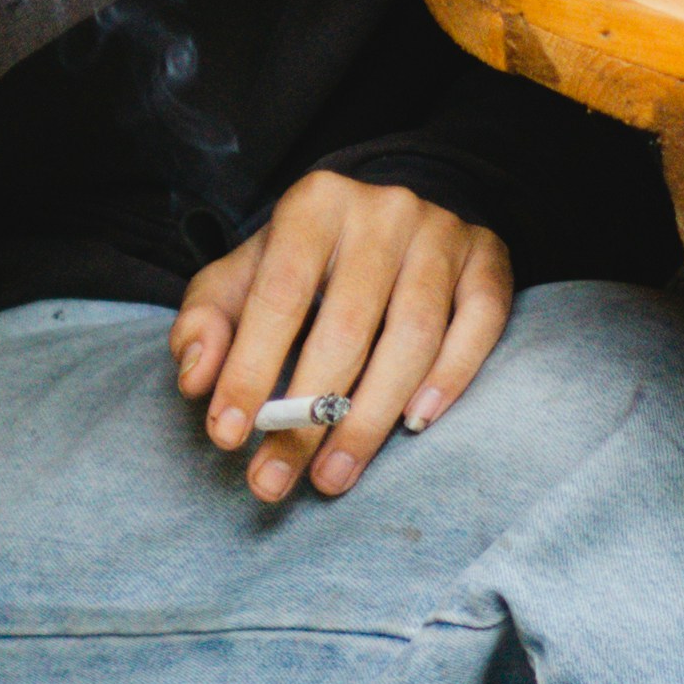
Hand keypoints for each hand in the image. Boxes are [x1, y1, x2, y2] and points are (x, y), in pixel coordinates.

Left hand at [170, 172, 513, 504]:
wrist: (392, 210)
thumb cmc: (306, 260)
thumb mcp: (245, 273)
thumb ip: (208, 320)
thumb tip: (196, 378)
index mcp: (315, 203)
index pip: (280, 293)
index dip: (250, 368)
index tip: (228, 436)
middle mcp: (384, 210)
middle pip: (348, 326)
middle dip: (306, 417)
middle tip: (274, 480)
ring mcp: (442, 233)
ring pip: (413, 336)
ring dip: (369, 420)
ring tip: (331, 477)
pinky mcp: (487, 259)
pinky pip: (479, 323)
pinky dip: (449, 378)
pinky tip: (415, 424)